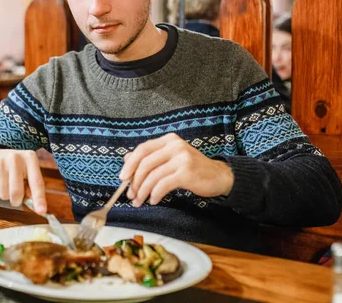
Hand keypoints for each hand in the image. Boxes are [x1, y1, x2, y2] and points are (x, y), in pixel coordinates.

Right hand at [0, 149, 46, 213]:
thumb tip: (37, 205)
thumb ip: (33, 187)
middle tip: (16, 197)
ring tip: (5, 184)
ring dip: (5, 196)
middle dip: (16, 200)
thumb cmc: (15, 166)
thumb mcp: (27, 171)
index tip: (42, 211)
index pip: (36, 182)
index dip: (39, 198)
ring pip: (4, 195)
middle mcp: (15, 158)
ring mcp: (0, 163)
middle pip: (17, 192)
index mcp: (29, 158)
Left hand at [119, 133, 233, 206]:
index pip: (142, 149)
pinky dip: (155, 194)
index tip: (122, 178)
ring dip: (143, 191)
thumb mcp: (171, 159)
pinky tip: (154, 200)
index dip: (129, 164)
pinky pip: (163, 184)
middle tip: (131, 195)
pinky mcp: (186, 172)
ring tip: (140, 201)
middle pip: (145, 163)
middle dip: (135, 181)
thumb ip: (151, 158)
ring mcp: (181, 158)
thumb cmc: (192, 169)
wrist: (219, 176)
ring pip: (153, 175)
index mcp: (169, 140)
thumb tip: (127, 159)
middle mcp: (175, 146)